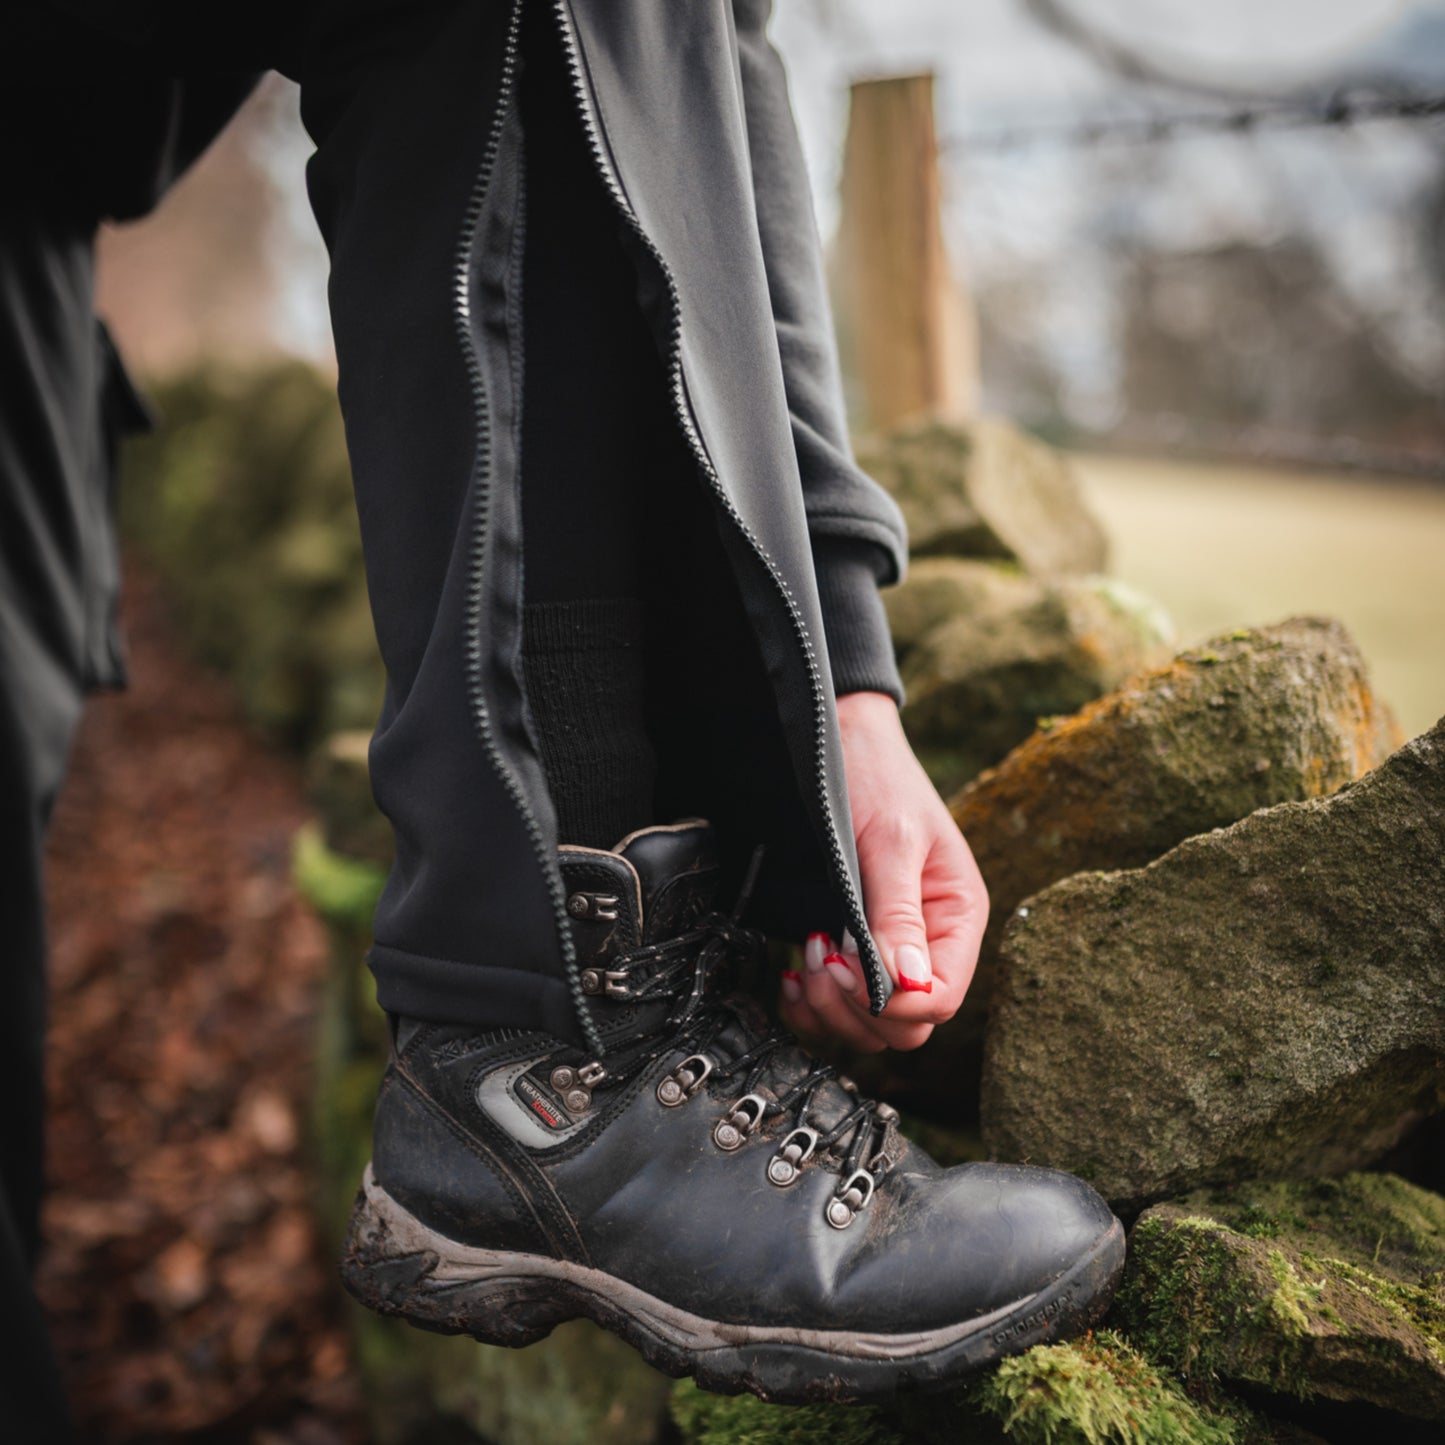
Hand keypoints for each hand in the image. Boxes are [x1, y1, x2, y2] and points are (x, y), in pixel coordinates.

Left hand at [779, 692, 987, 1052]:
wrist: (839, 746)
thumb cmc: (876, 780)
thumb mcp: (891, 842)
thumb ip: (898, 914)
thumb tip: (909, 984)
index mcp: (957, 919)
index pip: (940, 999)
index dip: (894, 1002)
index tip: (847, 966)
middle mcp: (929, 944)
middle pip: (906, 1025)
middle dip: (857, 1007)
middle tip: (819, 956)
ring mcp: (890, 951)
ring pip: (871, 1026)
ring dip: (830, 1007)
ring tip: (807, 954)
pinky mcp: (851, 950)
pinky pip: (838, 1008)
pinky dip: (811, 1006)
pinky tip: (792, 973)